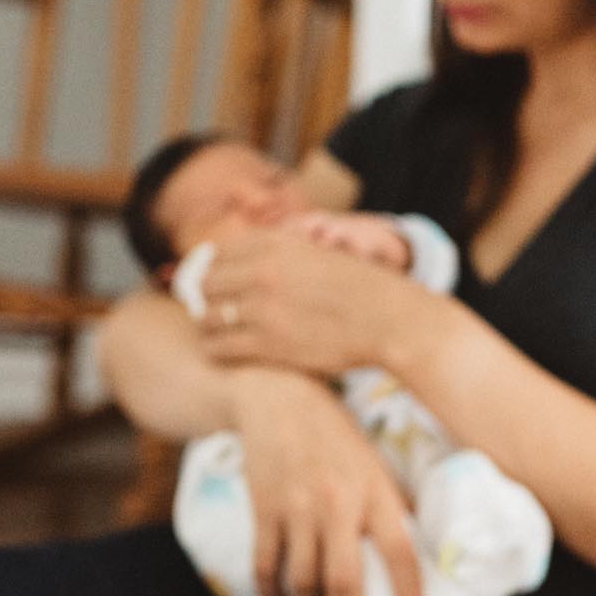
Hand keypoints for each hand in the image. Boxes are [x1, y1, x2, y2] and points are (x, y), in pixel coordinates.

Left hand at [200, 222, 414, 376]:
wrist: (389, 319)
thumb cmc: (363, 289)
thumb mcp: (321, 253)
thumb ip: (288, 251)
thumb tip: (261, 252)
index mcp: (277, 244)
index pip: (219, 252)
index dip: (211, 269)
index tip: (214, 282)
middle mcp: (264, 271)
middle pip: (207, 282)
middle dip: (206, 296)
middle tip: (212, 309)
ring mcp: (263, 308)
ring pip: (208, 316)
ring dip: (208, 325)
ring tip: (215, 332)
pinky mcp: (268, 343)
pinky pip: (220, 346)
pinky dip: (215, 349)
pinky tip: (221, 351)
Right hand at [232, 369, 424, 595]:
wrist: (278, 398)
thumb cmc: (336, 437)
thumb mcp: (373, 464)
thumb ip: (389, 505)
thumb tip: (413, 553)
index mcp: (375, 492)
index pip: (400, 551)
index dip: (408, 592)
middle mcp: (338, 503)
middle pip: (343, 580)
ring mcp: (298, 508)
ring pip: (304, 580)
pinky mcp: (265, 508)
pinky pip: (266, 564)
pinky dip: (272, 591)